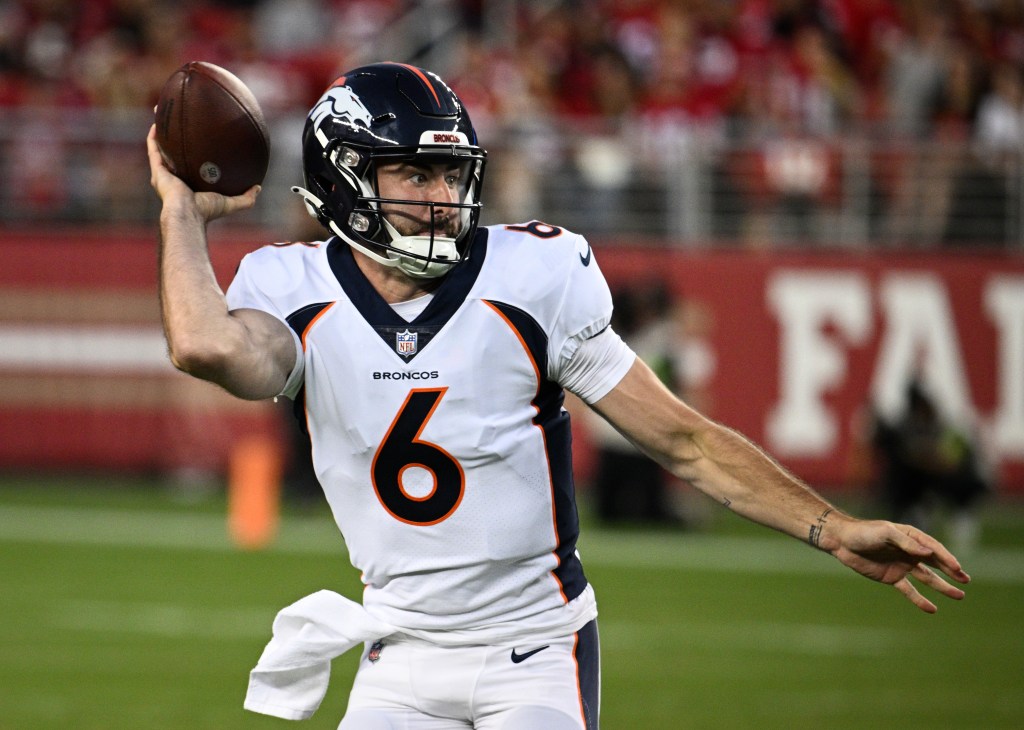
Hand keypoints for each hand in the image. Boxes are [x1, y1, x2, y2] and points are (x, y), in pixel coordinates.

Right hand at [146, 124, 259, 221]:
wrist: (188, 214)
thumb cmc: (207, 211)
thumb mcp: (231, 203)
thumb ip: (246, 198)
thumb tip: (258, 187)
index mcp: (189, 184)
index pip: (191, 166)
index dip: (194, 154)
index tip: (200, 140)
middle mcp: (175, 178)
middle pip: (175, 154)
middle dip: (176, 139)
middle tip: (182, 123)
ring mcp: (164, 174)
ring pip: (161, 149)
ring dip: (161, 133)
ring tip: (164, 116)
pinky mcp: (157, 171)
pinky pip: (154, 150)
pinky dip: (154, 137)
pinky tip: (157, 122)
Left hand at [831, 519, 970, 612]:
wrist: (842, 541)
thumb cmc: (864, 532)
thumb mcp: (886, 533)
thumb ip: (906, 543)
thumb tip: (928, 552)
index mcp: (910, 537)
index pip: (933, 548)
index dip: (946, 558)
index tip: (958, 569)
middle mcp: (910, 551)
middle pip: (935, 563)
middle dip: (951, 571)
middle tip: (966, 580)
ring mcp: (902, 565)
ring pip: (927, 578)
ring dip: (942, 586)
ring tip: (959, 595)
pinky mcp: (892, 578)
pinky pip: (909, 590)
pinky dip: (920, 599)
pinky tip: (932, 609)